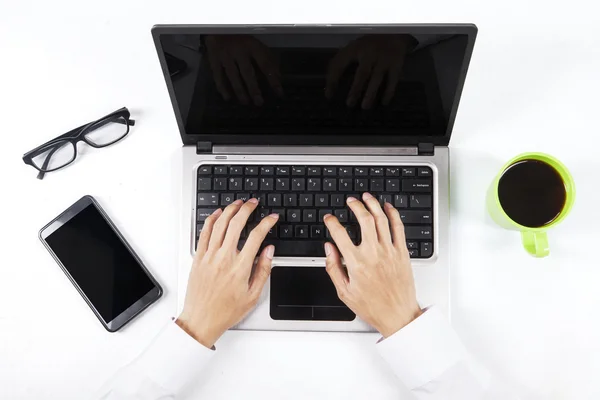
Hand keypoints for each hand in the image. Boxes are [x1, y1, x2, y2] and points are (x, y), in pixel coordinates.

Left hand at [176, 199, 278, 347]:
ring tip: (238, 203)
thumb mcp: (253, 295)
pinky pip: (204, 233)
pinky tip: (218, 214)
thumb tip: (269, 250)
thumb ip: (263, 270)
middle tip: (254, 203)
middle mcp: (224, 258)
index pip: (256, 236)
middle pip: (236, 224)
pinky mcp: (198, 258)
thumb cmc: (226, 311)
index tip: (272, 218)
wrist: (201, 320)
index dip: (266, 223)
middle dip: (247, 209)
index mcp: (240, 268)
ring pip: (219, 224)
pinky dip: (211, 220)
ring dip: (230, 210)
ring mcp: (209, 256)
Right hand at [205, 35, 282, 105]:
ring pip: (233, 76)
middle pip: (248, 72)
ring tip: (245, 102)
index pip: (265, 64)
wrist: (219, 28)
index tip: (279, 92)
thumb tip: (278, 77)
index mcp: (253, 46)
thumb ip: (268, 60)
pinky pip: (218, 76)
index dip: (272, 79)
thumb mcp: (257, 45)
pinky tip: (227, 98)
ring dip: (240, 91)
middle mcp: (239, 51)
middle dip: (254, 89)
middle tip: (259, 102)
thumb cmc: (242, 40)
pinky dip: (222, 88)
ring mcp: (226, 56)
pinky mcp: (214, 60)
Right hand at [323, 193, 421, 336]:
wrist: (397, 316)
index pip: (340, 234)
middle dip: (355, 206)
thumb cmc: (372, 306)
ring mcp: (389, 251)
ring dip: (373, 205)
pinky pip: (398, 228)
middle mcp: (373, 253)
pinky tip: (388, 207)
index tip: (329, 219)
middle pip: (364, 219)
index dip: (332, 222)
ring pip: (381, 219)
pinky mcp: (402, 253)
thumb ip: (333, 268)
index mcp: (356, 263)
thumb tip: (328, 248)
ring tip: (367, 198)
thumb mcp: (344, 292)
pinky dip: (393, 214)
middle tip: (350, 201)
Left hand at [325, 35, 412, 108]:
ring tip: (365, 107)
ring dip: (370, 94)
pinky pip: (392, 80)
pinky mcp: (396, 64)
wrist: (394, 32)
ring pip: (376, 78)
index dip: (333, 80)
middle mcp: (369, 53)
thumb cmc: (368, 45)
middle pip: (362, 74)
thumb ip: (342, 63)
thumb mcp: (353, 48)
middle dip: (355, 90)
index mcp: (354, 49)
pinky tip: (384, 102)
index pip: (340, 64)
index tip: (329, 96)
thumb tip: (329, 88)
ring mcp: (384, 59)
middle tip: (349, 104)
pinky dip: (388, 92)